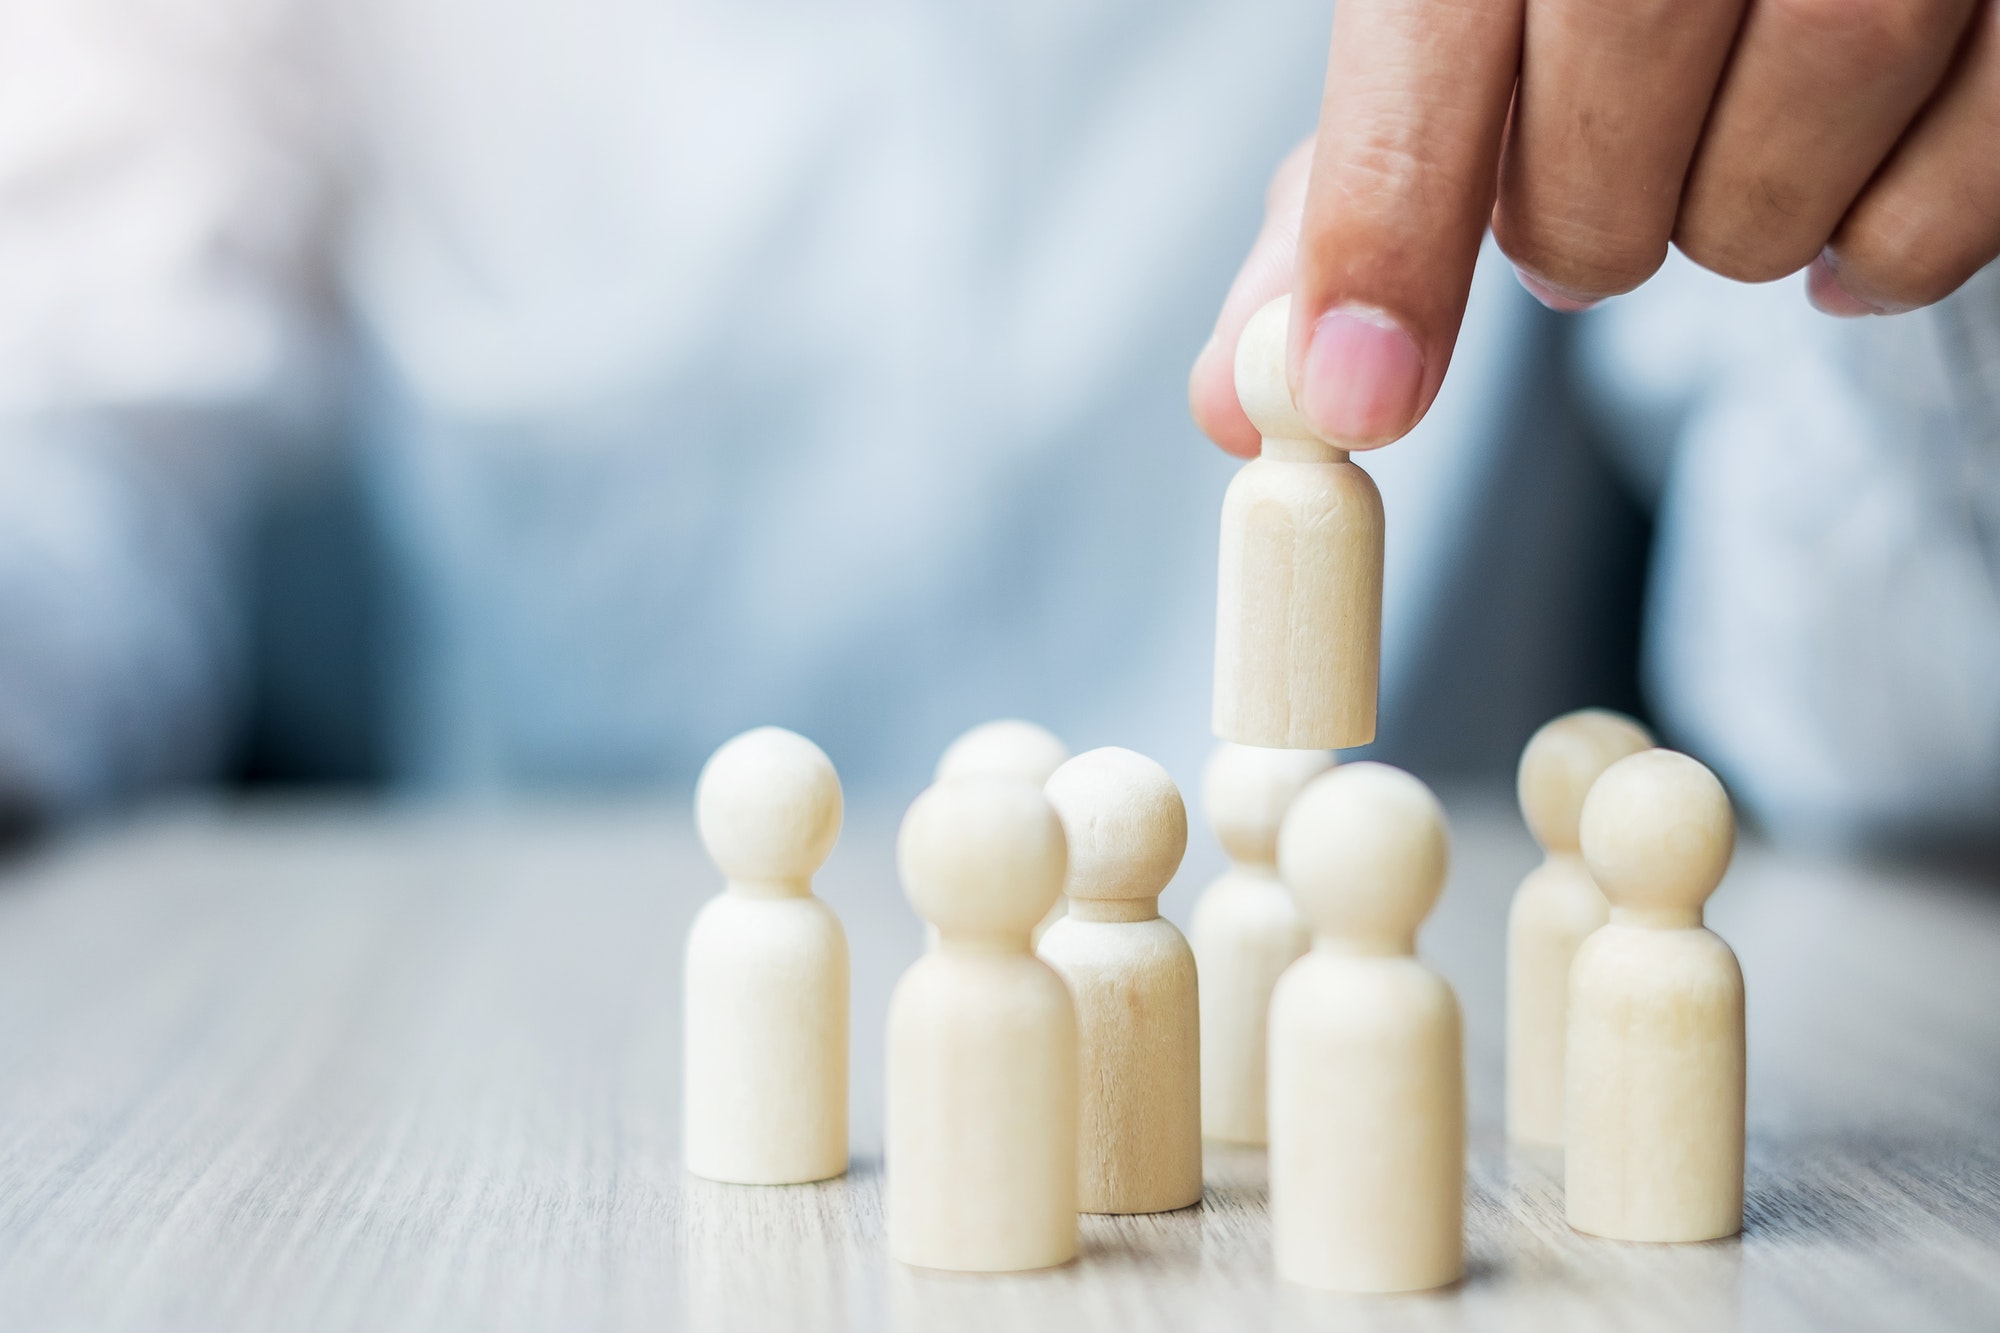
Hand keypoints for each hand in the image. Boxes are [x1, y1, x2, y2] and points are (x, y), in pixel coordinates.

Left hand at [1191, 0, 1999, 455]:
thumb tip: (1240, 399)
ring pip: (1772, 194)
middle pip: (1604, 150)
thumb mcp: (1464, 20)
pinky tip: (1844, 183)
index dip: (1390, 236)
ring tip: (1723, 150)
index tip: (1355, 402)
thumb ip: (1352, 198)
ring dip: (1726, 231)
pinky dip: (1879, 251)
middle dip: (1576, 235)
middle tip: (1587, 215)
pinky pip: (1940, 218)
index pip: (1438, 56)